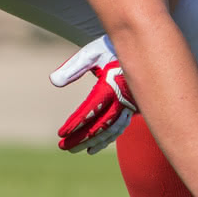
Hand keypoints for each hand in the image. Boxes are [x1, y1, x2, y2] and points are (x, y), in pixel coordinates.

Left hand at [49, 37, 137, 153]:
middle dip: (82, 138)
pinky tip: (95, 146)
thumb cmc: (113, 47)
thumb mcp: (92, 53)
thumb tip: (53, 81)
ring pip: (112, 130)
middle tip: (64, 147)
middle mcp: (123, 98)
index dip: (76, 124)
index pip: (91, 110)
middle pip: (100, 125)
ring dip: (95, 142)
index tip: (61, 134)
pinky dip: (108, 138)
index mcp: (111, 85)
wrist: (143, 46)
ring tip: (78, 150)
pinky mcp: (134, 107)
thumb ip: (73, 67)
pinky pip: (120, 127)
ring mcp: (130, 105)